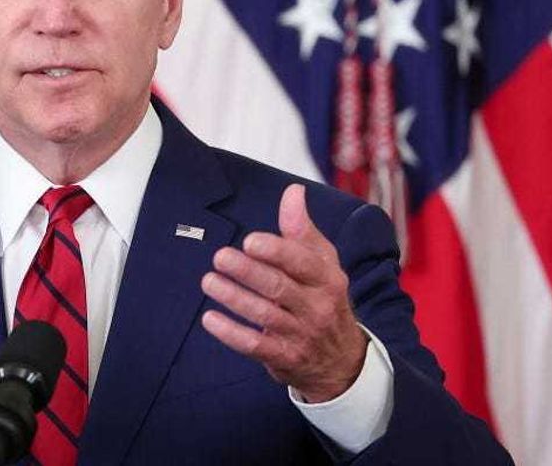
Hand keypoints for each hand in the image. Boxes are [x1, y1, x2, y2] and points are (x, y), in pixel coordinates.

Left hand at [201, 184, 366, 401]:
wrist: (342, 360)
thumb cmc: (325, 299)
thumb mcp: (323, 263)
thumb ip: (302, 229)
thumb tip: (293, 191)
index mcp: (328, 279)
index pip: (303, 263)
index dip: (277, 251)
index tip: (250, 241)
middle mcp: (317, 307)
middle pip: (279, 287)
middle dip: (248, 272)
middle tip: (220, 257)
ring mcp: (301, 334)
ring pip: (264, 315)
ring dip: (234, 298)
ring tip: (209, 281)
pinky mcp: (285, 357)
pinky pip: (255, 346)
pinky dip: (231, 333)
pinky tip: (210, 319)